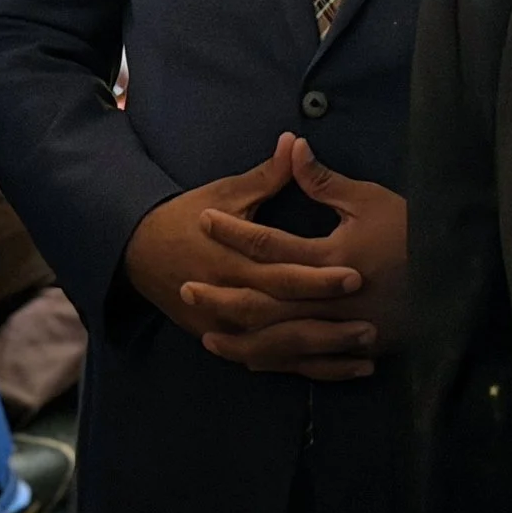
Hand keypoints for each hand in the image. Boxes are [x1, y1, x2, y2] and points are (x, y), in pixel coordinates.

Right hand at [122, 134, 371, 379]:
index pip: (281, 273)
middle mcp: (230, 300)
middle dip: (328, 324)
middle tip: (372, 324)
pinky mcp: (228, 342)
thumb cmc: (187, 218)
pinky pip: (271, 363)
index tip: (357, 274)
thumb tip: (296, 142)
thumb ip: (267, 176)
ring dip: (323, 354)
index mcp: (232, 261)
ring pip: (280, 350)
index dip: (318, 277)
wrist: (139, 252)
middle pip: (284, 318)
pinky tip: (344, 370)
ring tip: (367, 355)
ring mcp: (227, 328)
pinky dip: (307, 368)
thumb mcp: (226, 194)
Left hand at [196, 136, 407, 355]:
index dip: (234, 230)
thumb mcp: (371, 199)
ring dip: (240, 340)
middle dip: (221, 295)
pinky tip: (253, 360)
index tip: (204, 219)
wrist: (460, 279)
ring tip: (208, 337)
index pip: (269, 244)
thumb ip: (325, 181)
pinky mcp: (353, 349)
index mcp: (330, 257)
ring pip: (278, 342)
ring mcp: (340, 330)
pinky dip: (277, 363)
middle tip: (185, 286)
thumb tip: (293, 145)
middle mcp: (328, 299)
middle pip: (262, 301)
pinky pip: (306, 364)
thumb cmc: (413, 233)